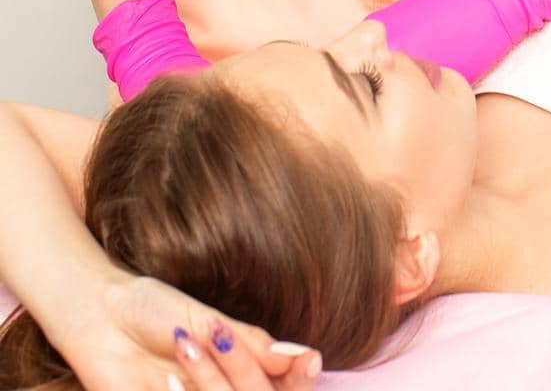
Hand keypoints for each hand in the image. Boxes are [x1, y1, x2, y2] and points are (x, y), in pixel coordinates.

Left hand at [56, 271, 321, 390]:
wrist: (100, 318)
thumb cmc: (155, 310)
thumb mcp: (207, 321)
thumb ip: (252, 346)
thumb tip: (305, 357)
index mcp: (236, 369)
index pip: (282, 387)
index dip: (300, 381)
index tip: (308, 364)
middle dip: (243, 370)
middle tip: (215, 338)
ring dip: (211, 382)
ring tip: (184, 350)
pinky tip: (169, 380)